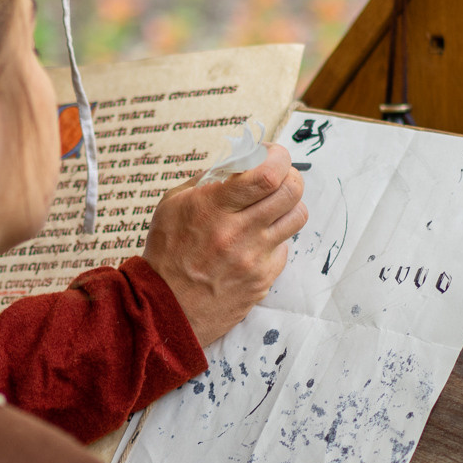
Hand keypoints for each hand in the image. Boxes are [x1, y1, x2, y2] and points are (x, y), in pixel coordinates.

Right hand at [141, 143, 306, 348]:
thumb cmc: (166, 253)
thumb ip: (206, 179)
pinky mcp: (263, 280)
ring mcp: (254, 259)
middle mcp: (238, 233)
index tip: (274, 154)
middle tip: (280, 178)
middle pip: (291, 191)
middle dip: (290, 176)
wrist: (165, 308)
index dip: (279, 157)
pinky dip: (274, 240)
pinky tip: (254, 243)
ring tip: (271, 208)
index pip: (267, 174)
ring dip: (289, 206)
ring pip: (297, 217)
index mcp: (213, 208)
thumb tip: (238, 161)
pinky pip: (284, 248)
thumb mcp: (173, 204)